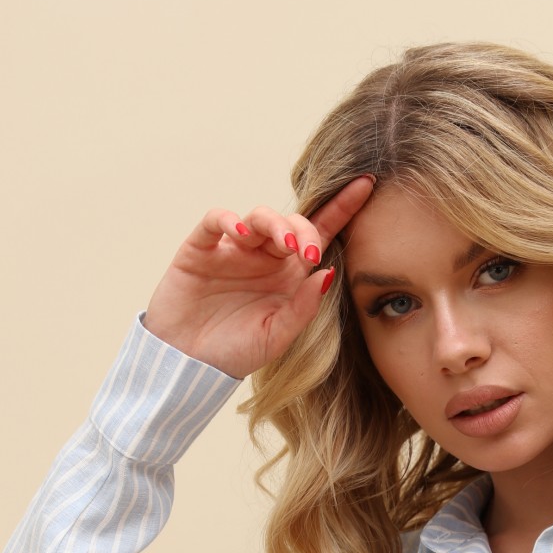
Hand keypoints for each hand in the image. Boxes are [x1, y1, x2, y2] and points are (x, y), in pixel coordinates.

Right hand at [141, 174, 375, 378]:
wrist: (187, 367)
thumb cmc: (233, 354)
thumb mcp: (276, 337)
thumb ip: (304, 308)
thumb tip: (329, 272)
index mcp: (289, 277)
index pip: (319, 236)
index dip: (342, 209)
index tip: (366, 186)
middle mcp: (264, 258)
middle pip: (292, 224)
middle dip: (304, 230)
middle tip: (308, 252)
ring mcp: (233, 250)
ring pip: (259, 217)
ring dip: (275, 224)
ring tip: (283, 245)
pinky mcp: (202, 248)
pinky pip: (217, 220)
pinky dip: (230, 220)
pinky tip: (243, 234)